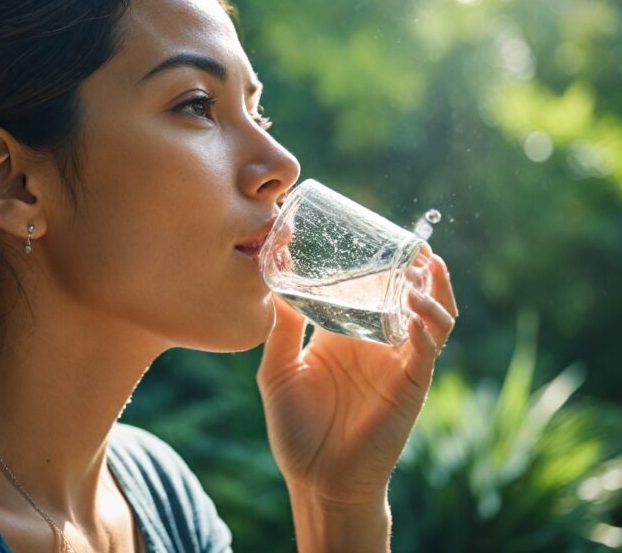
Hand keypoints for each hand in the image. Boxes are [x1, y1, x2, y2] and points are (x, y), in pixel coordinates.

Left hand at [256, 248, 457, 504]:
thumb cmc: (295, 428)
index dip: (373, 261)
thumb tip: (274, 284)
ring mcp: (397, 361)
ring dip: (432, 288)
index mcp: (344, 333)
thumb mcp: (277, 370)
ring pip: (431, 315)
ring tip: (424, 263)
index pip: (366, 288)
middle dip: (415, 265)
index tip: (365, 228)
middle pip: (407, 294)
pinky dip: (428, 322)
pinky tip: (416, 304)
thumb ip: (280, 329)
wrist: (318, 479)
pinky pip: (427, 346)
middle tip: (411, 237)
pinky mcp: (411, 383)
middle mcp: (375, 342)